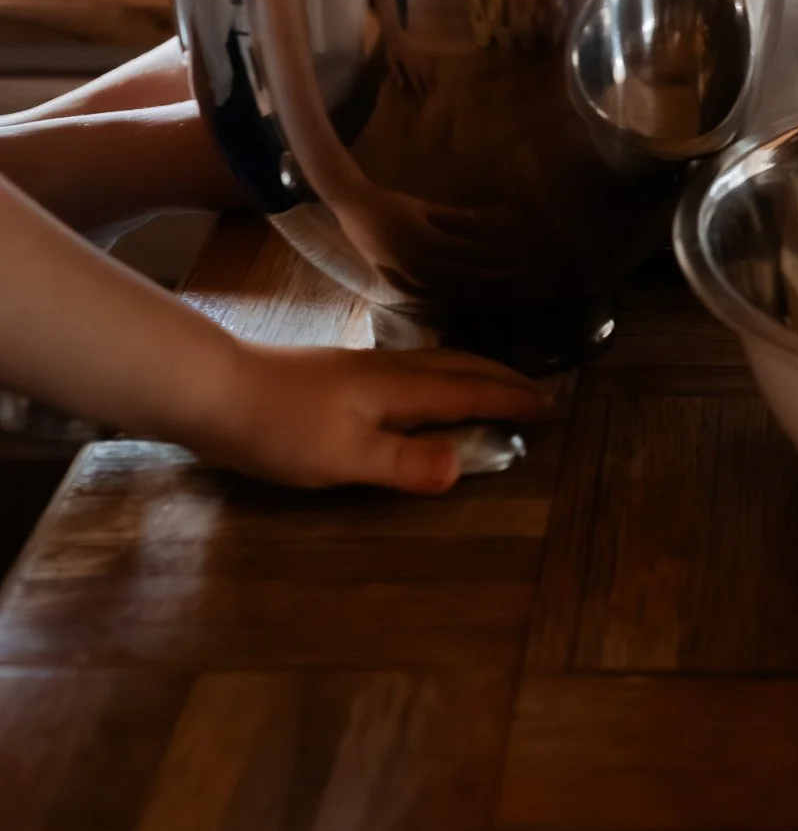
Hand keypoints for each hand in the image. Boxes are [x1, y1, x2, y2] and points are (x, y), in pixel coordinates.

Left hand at [199, 341, 551, 491]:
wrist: (215, 389)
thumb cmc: (278, 429)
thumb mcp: (341, 459)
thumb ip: (403, 463)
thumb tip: (465, 467)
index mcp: (396, 389)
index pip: (467, 392)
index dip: (508, 400)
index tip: (550, 405)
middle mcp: (387, 369)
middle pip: (458, 367)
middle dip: (501, 378)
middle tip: (538, 391)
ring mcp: (362, 368)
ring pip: (435, 363)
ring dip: (474, 372)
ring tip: (495, 384)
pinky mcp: (341, 374)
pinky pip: (414, 368)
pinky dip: (443, 374)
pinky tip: (426, 387)